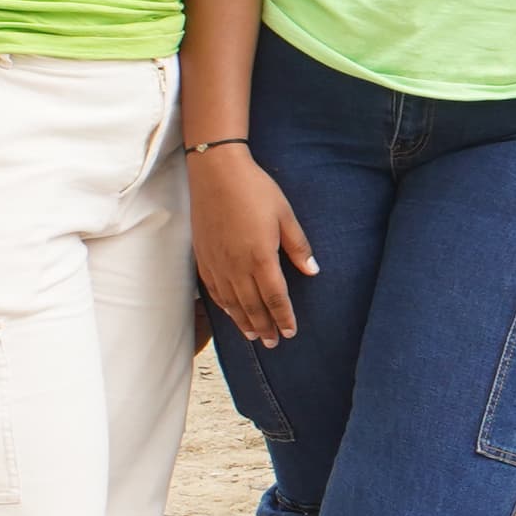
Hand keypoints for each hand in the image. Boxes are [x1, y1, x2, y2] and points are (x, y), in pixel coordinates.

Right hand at [190, 144, 315, 346]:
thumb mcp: (285, 215)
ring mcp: (217, 263)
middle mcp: (236, 266)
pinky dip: (224, 306)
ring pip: (231, 303)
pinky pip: (214, 290)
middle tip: (273, 343)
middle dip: (264, 327)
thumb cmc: (255, 190)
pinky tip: (230, 312)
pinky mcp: (203, 257)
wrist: (216, 173)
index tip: (290, 332)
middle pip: (252, 306)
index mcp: (260, 258)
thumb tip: (313, 271)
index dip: (283, 317)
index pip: (275, 298)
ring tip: (253, 336)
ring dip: (243, 322)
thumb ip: (298, 247)